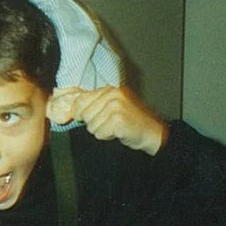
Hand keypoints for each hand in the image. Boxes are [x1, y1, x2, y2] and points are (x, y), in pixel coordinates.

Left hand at [47, 86, 167, 155]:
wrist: (154, 133)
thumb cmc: (131, 121)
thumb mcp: (112, 106)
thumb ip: (94, 104)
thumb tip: (70, 110)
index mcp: (109, 89)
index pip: (80, 100)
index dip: (78, 112)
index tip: (83, 118)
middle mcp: (112, 94)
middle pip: (83, 114)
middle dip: (93, 123)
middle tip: (110, 123)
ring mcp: (115, 106)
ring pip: (90, 125)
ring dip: (101, 130)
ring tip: (115, 127)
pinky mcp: (117, 119)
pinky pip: (98, 133)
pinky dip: (107, 136)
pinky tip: (119, 132)